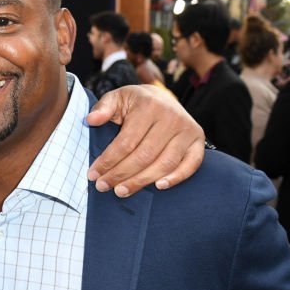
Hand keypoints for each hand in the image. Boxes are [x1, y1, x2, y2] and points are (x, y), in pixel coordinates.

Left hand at [85, 85, 204, 196]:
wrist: (164, 98)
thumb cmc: (136, 103)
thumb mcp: (118, 98)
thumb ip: (103, 108)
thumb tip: (91, 120)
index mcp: (149, 106)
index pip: (126, 141)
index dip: (108, 161)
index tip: (93, 175)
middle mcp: (172, 117)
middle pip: (144, 156)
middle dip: (121, 174)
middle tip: (103, 186)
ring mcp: (187, 130)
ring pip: (164, 163)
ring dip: (142, 181)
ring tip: (122, 191)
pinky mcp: (198, 141)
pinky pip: (191, 164)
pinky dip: (177, 178)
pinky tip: (159, 186)